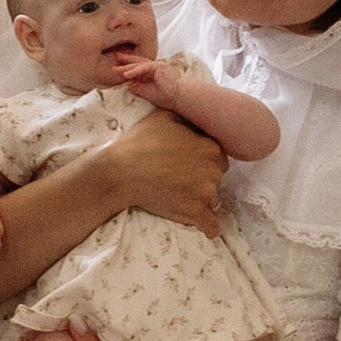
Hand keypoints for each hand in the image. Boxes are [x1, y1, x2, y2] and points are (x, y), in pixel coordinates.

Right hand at [95, 106, 224, 235]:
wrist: (122, 170)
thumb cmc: (141, 140)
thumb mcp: (166, 116)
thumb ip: (186, 117)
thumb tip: (192, 113)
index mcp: (211, 147)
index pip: (217, 155)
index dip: (203, 159)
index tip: (189, 162)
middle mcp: (214, 170)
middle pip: (217, 177)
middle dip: (203, 178)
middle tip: (182, 178)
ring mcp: (206, 193)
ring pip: (213, 199)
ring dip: (203, 200)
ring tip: (183, 197)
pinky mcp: (194, 212)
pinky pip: (212, 225)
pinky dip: (209, 226)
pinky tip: (206, 226)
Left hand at [115, 53, 171, 106]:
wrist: (179, 97)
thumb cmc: (167, 96)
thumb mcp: (148, 93)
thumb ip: (139, 88)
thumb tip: (129, 86)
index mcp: (153, 73)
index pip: (139, 68)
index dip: (128, 68)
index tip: (117, 68)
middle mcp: (155, 68)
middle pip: (137, 63)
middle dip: (125, 61)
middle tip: (115, 57)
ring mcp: (157, 66)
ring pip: (139, 65)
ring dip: (127, 67)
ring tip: (116, 69)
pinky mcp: (159, 67)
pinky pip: (144, 67)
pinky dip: (135, 71)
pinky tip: (126, 74)